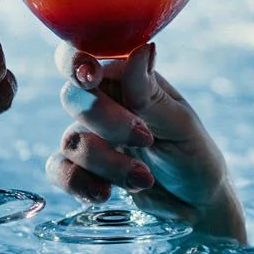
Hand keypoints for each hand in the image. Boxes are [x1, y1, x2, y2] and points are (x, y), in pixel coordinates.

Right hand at [52, 42, 245, 240]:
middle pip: (73, 96)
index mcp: (128, 80)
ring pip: (71, 140)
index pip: (89, 57)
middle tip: (145, 139)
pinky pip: (58, 169)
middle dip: (105, 121)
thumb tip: (141, 49)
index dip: (77, 62)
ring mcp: (90, 136)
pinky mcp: (82, 169)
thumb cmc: (193, 153)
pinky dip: (78, 183)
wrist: (195, 204)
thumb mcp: (181, 124)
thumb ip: (150, 93)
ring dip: (107, 162)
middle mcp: (103, 103)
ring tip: (145, 178)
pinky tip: (105, 193)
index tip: (90, 76)